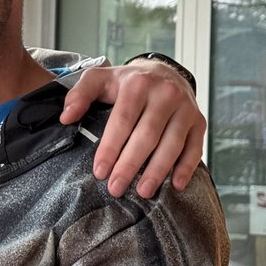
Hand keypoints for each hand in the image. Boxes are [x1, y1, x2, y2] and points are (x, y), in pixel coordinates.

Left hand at [60, 59, 204, 198]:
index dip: (110, 148)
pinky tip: (174, 185)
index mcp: (137, 85)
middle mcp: (165, 94)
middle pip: (147, 136)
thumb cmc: (127, 83)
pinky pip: (194, 147)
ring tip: (143, 192)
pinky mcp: (199, 121)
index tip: (99, 172)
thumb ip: (79, 94)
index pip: (122, 121)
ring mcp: (185, 108)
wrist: (165, 73)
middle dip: (130, 165)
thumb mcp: (99, 79)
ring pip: (172, 144)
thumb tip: (66, 117)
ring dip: (157, 171)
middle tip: (116, 188)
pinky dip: (186, 168)